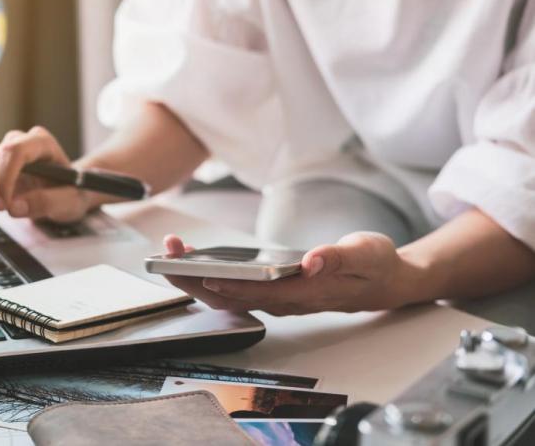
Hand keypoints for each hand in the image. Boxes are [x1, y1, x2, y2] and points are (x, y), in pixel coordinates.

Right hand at [0, 126, 92, 239]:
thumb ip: (47, 202)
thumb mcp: (71, 201)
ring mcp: (0, 155)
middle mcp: (17, 143)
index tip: (2, 207)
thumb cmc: (73, 191)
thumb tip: (13, 208)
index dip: (3, 178)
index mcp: (41, 143)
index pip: (13, 151)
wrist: (68, 190)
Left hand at [161, 233, 423, 315]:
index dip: (232, 286)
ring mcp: (276, 299)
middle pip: (233, 296)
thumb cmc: (375, 267)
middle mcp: (286, 301)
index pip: (261, 293)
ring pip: (227, 294)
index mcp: (307, 293)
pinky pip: (233, 288)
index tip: (205, 274)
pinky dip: (209, 274)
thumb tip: (312, 261)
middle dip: (197, 277)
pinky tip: (193, 258)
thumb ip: (339, 257)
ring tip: (172, 250)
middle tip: (169, 254)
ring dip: (196, 276)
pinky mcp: (272, 292)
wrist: (385, 282)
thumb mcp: (366, 254)